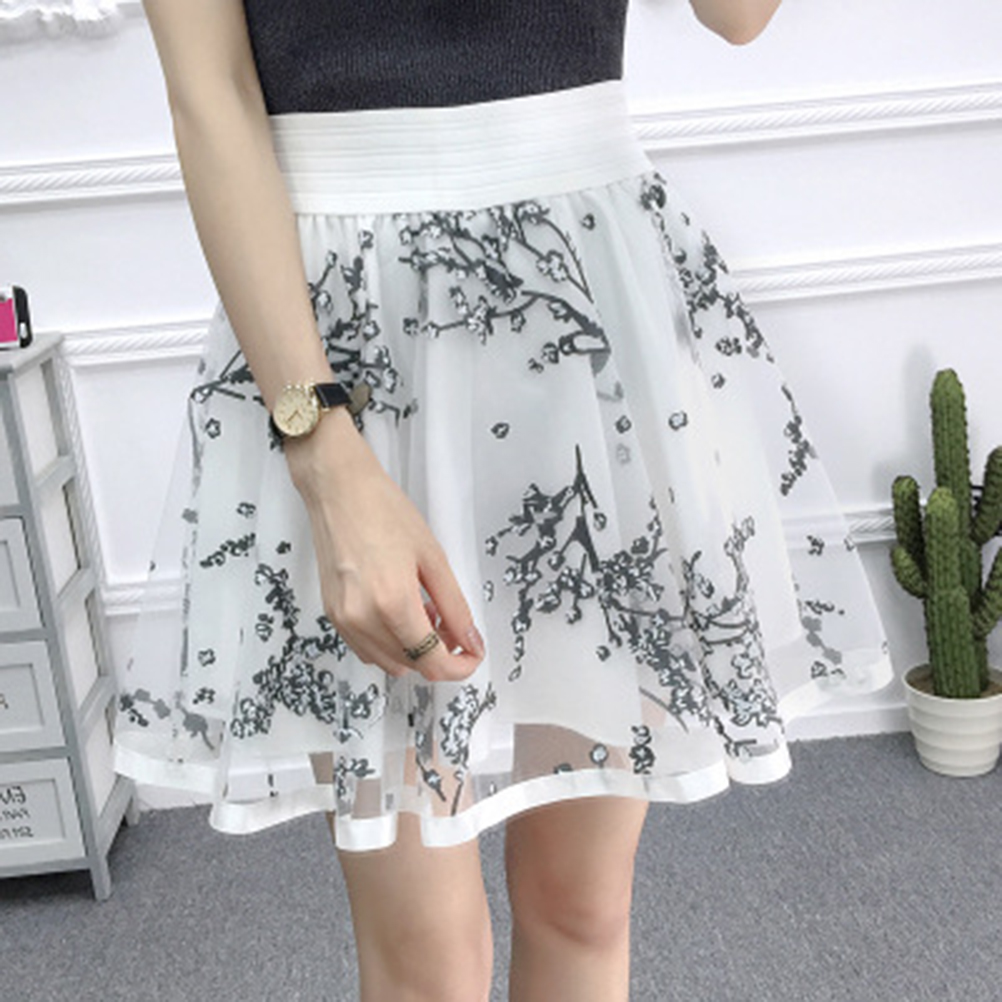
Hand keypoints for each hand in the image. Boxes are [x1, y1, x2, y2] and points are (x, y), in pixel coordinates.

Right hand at [284, 408, 485, 680]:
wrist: (338, 490)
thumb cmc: (385, 512)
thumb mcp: (433, 557)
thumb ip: (454, 606)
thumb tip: (471, 641)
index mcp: (392, 603)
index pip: (432, 661)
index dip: (460, 666)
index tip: (474, 653)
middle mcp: (363, 619)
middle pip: (412, 666)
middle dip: (440, 654)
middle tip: (452, 624)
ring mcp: (343, 620)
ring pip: (389, 663)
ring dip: (414, 651)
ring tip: (424, 612)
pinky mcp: (332, 614)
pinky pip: (367, 649)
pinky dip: (390, 644)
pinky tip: (399, 614)